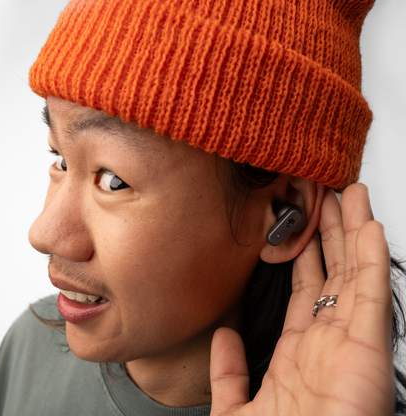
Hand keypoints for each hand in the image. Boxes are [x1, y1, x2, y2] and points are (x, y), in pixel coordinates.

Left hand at [210, 184, 394, 415]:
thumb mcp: (239, 409)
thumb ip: (229, 372)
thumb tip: (223, 336)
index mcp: (301, 349)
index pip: (308, 288)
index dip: (307, 255)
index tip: (303, 227)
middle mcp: (329, 338)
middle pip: (334, 270)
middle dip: (333, 231)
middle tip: (331, 197)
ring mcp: (351, 338)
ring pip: (355, 270)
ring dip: (354, 231)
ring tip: (352, 196)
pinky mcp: (368, 345)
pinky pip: (372, 292)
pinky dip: (372, 258)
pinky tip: (369, 227)